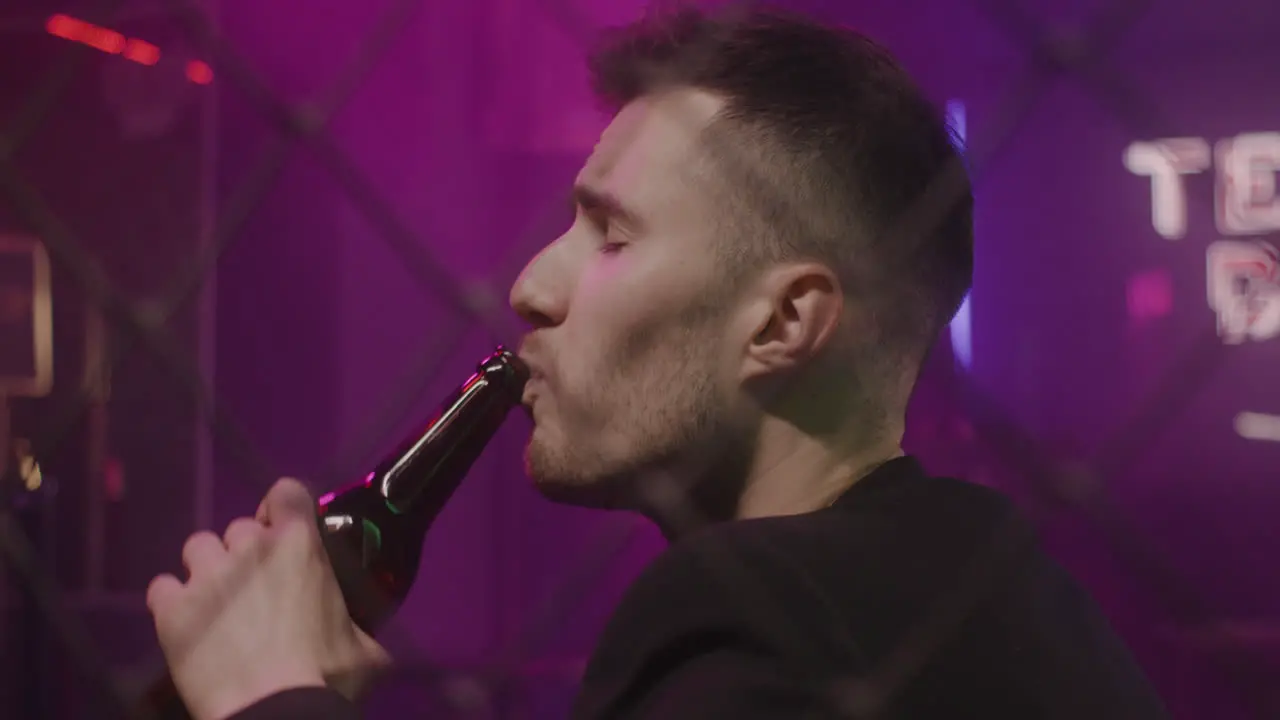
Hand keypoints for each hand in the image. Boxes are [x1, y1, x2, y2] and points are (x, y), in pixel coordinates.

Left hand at [147, 478, 389, 719]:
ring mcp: (206, 576)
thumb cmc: (328, 677)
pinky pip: (162, 587)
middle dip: (247, 551)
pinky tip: (185, 623)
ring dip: (208, 568)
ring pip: (198, 546)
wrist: (274, 712)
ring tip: (216, 601)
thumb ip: (360, 625)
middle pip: (240, 527)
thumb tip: (365, 635)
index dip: (285, 510)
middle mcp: (249, 547)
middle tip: (257, 587)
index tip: (286, 534)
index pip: (286, 492)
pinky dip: (172, 602)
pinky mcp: (171, 609)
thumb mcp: (366, 649)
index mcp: (299, 545)